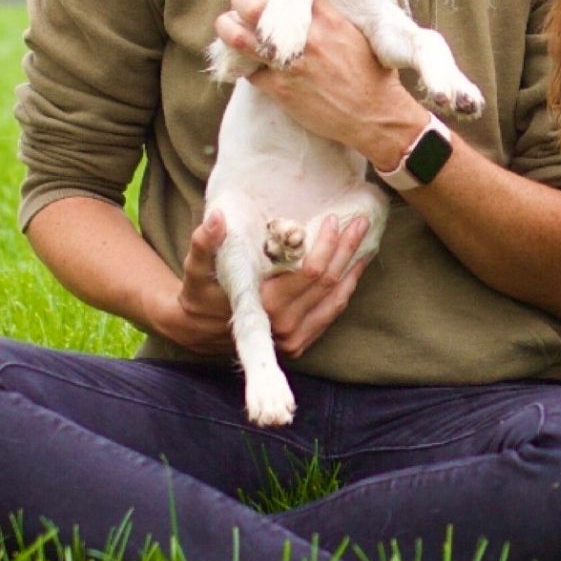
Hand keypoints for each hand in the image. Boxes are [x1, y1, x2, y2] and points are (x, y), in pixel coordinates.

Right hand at [161, 209, 377, 359]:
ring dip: (352, 269)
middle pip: (329, 284)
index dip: (325, 245)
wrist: (199, 329)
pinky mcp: (300, 343)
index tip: (332, 220)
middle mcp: (282, 328)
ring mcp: (294, 339)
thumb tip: (218, 218)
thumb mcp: (197, 265)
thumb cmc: (200, 290)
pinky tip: (354, 268)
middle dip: (346, 250)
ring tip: (364, 241)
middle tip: (360, 222)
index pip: (309, 273)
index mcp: (263, 307)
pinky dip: (346, 289)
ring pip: (336, 300)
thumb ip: (205, 242)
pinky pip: (331, 313)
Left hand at [213, 0, 428, 170]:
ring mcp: (290, 64)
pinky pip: (247, 70)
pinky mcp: (280, 90)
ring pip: (240, 37)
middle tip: (244, 3)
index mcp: (329, 17)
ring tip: (227, 24)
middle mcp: (306, 37)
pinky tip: (242, 59)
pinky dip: (240, 63)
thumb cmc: (376, 75)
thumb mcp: (374, 31)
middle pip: (254, 4)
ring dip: (228, 28)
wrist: (375, 117)